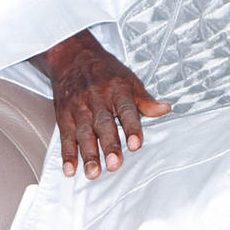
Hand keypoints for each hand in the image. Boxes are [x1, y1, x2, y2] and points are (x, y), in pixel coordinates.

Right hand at [36, 30, 169, 177]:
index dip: (131, 128)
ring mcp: (78, 108)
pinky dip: (67, 154)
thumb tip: (165, 109)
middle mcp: (97, 99)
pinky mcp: (64, 116)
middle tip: (114, 165)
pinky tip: (70, 169)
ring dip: (88, 154)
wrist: (72, 57)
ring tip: (93, 173)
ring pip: (83, 133)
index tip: (136, 145)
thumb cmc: (104, 72)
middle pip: (103, 124)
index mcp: (116, 90)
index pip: (126, 110)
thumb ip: (145, 99)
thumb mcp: (128, 80)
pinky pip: (65, 136)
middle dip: (109, 145)